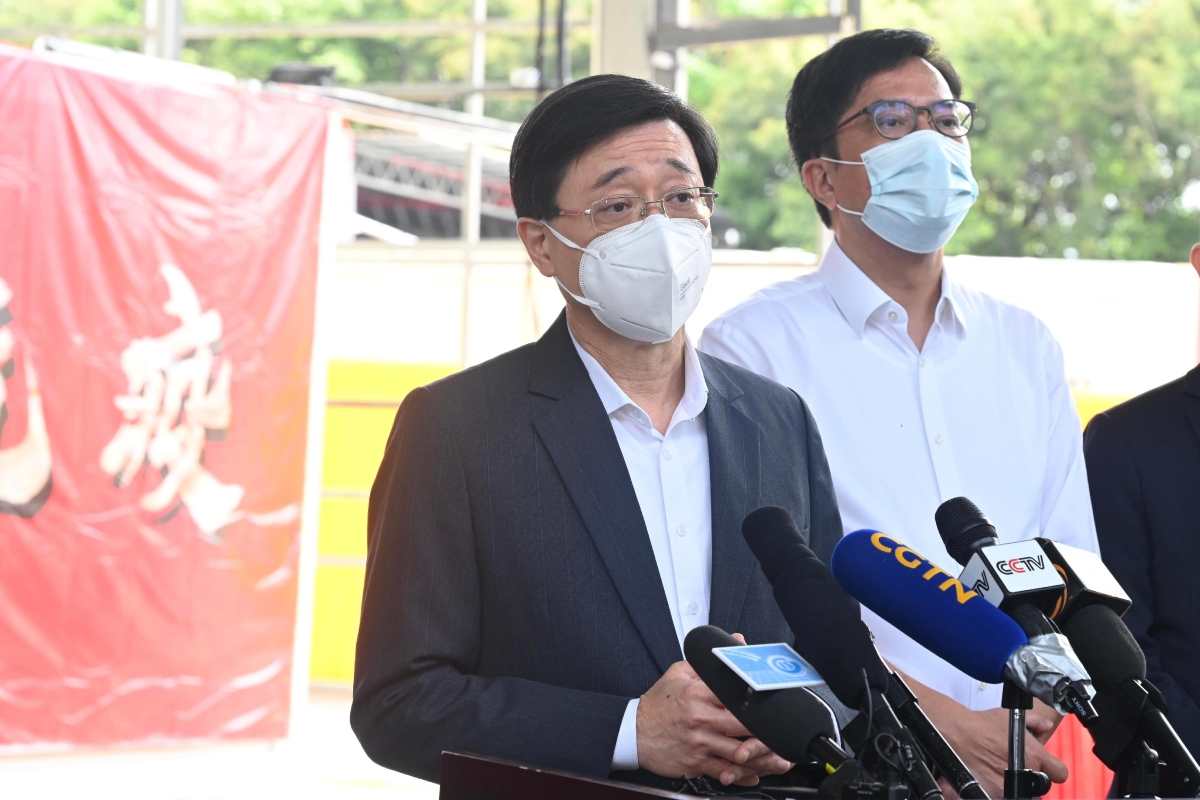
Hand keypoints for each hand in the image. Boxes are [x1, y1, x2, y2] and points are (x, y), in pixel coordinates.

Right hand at [636, 656, 792, 785]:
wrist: (632, 732)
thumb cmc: (657, 704)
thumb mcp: (678, 673)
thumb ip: (708, 661)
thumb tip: (735, 640)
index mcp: (698, 695)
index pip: (735, 697)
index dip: (757, 702)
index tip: (774, 704)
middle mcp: (701, 720)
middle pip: (744, 727)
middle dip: (766, 732)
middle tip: (782, 733)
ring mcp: (699, 743)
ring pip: (738, 754)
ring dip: (761, 758)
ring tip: (779, 758)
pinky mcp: (695, 763)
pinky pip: (724, 772)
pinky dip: (742, 776)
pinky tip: (755, 775)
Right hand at [898, 672, 1066, 797]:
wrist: (957, 733)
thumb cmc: (981, 725)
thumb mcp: (1010, 718)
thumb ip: (1034, 722)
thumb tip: (1045, 725)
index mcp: (1035, 756)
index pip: (1059, 773)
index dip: (1052, 771)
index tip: (1043, 769)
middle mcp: (1026, 774)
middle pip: (1041, 788)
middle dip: (1031, 781)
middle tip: (1018, 772)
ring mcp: (1010, 788)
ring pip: (1023, 796)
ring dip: (1016, 789)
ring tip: (1001, 777)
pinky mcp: (993, 795)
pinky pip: (1002, 798)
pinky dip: (997, 793)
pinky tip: (990, 783)